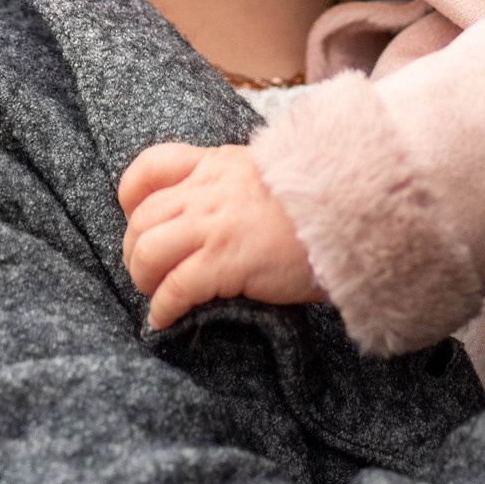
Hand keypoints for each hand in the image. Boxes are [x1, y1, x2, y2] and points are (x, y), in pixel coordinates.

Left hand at [118, 143, 323, 328]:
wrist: (352, 213)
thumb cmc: (318, 201)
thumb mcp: (268, 173)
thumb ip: (233, 186)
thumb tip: (213, 215)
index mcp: (215, 164)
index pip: (150, 167)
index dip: (132, 198)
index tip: (136, 220)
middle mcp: (207, 191)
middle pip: (141, 218)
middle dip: (133, 250)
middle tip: (146, 272)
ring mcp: (213, 226)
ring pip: (148, 250)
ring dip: (143, 278)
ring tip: (156, 295)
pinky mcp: (225, 262)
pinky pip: (175, 288)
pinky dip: (162, 308)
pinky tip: (165, 319)